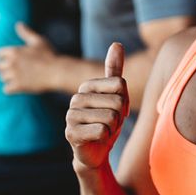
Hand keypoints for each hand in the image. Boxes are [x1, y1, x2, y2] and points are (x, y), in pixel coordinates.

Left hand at [0, 24, 56, 93]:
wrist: (57, 72)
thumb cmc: (49, 56)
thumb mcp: (38, 41)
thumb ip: (26, 33)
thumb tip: (18, 24)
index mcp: (14, 51)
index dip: (5, 57)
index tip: (13, 60)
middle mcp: (11, 62)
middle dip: (6, 68)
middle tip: (17, 71)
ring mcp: (14, 75)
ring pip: (2, 78)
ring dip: (9, 79)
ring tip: (19, 78)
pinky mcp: (17, 86)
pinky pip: (6, 89)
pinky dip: (11, 89)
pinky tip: (19, 86)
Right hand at [65, 42, 127, 171]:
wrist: (95, 151)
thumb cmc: (107, 121)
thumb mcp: (115, 95)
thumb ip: (114, 70)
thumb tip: (117, 43)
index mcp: (86, 86)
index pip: (119, 84)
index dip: (124, 101)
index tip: (116, 110)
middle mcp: (76, 98)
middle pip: (117, 102)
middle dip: (120, 117)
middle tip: (110, 124)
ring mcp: (70, 116)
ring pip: (110, 117)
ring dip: (112, 128)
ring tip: (103, 131)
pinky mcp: (71, 134)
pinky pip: (102, 131)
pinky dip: (105, 138)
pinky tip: (96, 140)